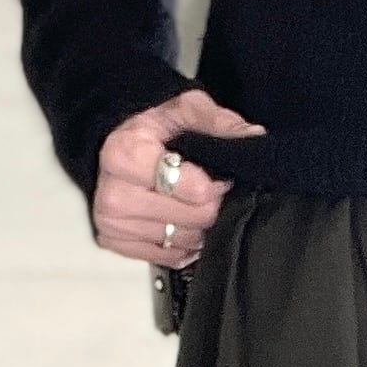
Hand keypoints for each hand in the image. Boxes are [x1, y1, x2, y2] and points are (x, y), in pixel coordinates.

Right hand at [92, 87, 264, 266]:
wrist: (118, 149)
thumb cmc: (151, 130)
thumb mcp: (184, 110)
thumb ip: (218, 122)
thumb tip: (253, 136)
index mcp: (125, 156)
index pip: (196, 191)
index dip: (216, 185)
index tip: (216, 176)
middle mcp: (114, 194)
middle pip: (195, 219)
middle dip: (208, 205)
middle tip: (204, 190)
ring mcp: (113, 224)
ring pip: (186, 241)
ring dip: (197, 225)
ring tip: (188, 203)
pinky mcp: (117, 245)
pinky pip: (171, 256)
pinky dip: (182, 242)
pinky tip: (177, 220)